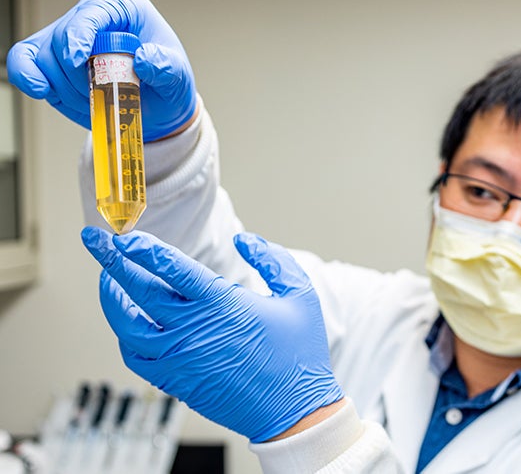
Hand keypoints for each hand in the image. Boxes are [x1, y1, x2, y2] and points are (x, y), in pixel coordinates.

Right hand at [7, 0, 195, 141]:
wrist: (157, 110)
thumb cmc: (166, 85)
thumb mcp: (177, 78)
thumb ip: (166, 67)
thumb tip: (145, 58)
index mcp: (124, 8)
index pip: (93, 11)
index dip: (79, 34)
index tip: (77, 60)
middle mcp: (92, 17)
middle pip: (62, 36)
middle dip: (76, 73)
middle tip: (101, 95)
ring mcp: (69, 37)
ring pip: (43, 54)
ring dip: (64, 86)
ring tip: (94, 100)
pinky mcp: (54, 61)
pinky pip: (25, 61)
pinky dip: (27, 77)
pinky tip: (41, 90)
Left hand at [80, 227, 342, 441]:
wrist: (293, 412)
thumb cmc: (298, 353)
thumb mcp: (299, 294)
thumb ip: (271, 258)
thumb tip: (244, 240)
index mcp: (221, 303)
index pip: (169, 266)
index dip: (142, 247)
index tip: (125, 234)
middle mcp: (192, 328)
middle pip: (137, 288)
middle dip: (111, 260)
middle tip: (95, 241)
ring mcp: (179, 357)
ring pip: (126, 324)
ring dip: (111, 298)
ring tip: (107, 279)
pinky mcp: (176, 380)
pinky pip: (134, 357)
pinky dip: (123, 336)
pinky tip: (127, 323)